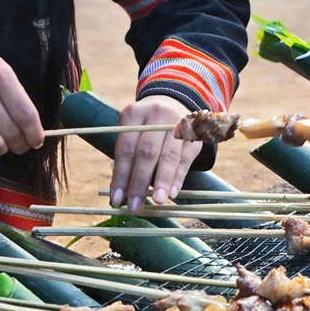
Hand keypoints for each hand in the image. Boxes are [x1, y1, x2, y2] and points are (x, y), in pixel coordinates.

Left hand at [110, 96, 202, 212]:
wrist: (173, 104)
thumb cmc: (146, 127)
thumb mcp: (132, 132)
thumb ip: (128, 159)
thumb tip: (122, 194)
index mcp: (134, 114)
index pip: (126, 148)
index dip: (121, 175)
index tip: (116, 199)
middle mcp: (156, 114)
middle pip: (147, 152)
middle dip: (140, 182)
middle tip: (135, 206)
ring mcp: (177, 123)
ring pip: (169, 156)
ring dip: (162, 181)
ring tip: (157, 201)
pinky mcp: (194, 134)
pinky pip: (185, 158)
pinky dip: (178, 177)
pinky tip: (172, 193)